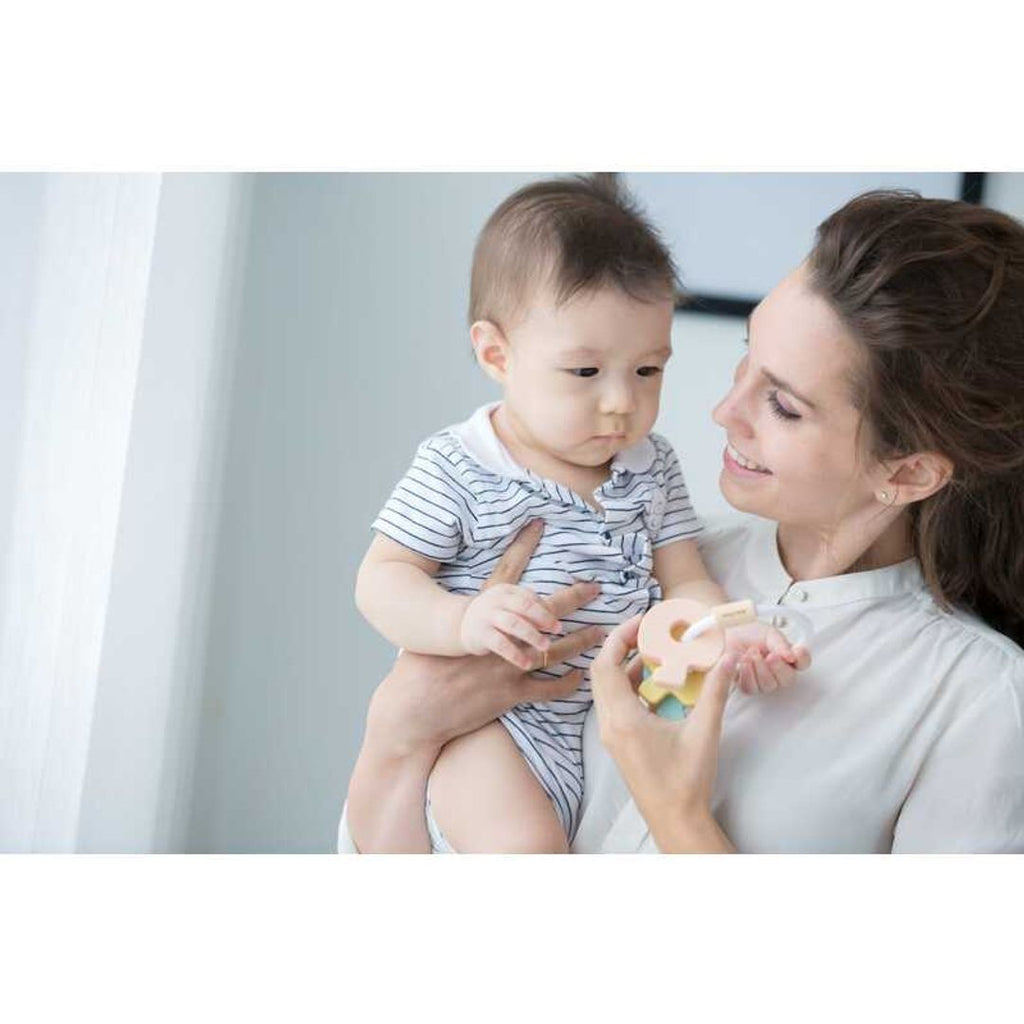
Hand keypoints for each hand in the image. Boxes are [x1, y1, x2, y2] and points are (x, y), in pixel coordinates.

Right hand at [348, 519, 602, 851]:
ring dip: (579, 641)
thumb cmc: (417, 670)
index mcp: (478, 613)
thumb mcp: (433, 632)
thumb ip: (450, 616)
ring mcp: (506, 663)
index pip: (505, 574)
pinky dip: (565, 683)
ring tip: (600, 634)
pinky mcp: (508, 693)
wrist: (413, 705)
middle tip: (595, 589)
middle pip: (542, 609)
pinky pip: (545, 687)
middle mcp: (497, 635)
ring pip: (553, 649)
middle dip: (572, 597)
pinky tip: (580, 677)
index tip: (539, 525)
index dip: (522, 547)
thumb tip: (455, 601)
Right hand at [458, 583, 560, 668]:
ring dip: (532, 635)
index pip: (530, 597)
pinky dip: (515, 654)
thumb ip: (529, 610)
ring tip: (546, 647)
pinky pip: (500, 644)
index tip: (558, 625)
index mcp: (506, 591)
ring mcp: (487, 617)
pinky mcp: (480, 635)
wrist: (458, 625)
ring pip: (514, 623)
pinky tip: (526, 663)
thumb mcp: (509, 607)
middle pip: (524, 606)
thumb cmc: (494, 617)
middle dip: (543, 618)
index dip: (546, 611)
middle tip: (558, 630)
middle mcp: (496, 600)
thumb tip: (555, 621)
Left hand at [590, 614, 738, 852]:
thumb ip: (715, 691)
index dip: (621, 636)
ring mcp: (610, 734)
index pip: (607, 664)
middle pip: (602, 672)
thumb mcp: (704, 732)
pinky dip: (630, 685)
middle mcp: (609, 724)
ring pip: (607, 687)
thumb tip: (728, 657)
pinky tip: (656, 680)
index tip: (642, 621)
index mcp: (622, 719)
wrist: (676, 820)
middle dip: (622, 645)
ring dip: (626, 665)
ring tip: (654, 650)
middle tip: (648, 630)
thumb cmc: (687, 780)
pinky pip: (615, 702)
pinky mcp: (618, 741)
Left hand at [724, 622, 810, 695]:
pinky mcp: (746, 684)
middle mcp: (777, 670)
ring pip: (769, 685)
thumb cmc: (746, 631)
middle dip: (778, 667)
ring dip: (760, 670)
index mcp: (786, 656)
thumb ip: (780, 644)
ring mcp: (762, 679)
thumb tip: (791, 656)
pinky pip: (751, 688)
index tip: (797, 650)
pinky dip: (747, 675)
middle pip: (787, 680)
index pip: (803, 662)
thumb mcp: (767, 632)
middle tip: (770, 656)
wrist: (725, 632)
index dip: (802, 658)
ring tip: (752, 654)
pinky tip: (744, 663)